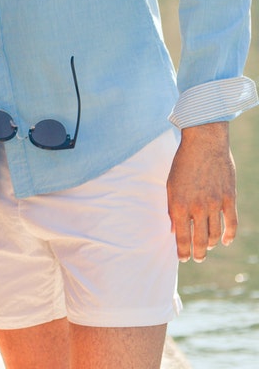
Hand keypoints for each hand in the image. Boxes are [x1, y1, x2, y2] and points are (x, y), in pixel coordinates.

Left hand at [167, 121, 237, 262]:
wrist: (204, 144)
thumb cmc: (183, 164)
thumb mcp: (170, 185)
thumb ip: (172, 208)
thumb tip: (173, 229)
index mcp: (180, 204)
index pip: (181, 236)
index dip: (182, 250)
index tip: (182, 259)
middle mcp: (198, 207)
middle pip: (199, 239)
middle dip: (197, 252)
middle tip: (197, 259)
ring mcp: (215, 204)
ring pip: (215, 233)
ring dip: (211, 244)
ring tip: (207, 248)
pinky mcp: (229, 198)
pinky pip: (231, 223)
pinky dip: (229, 235)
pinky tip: (225, 241)